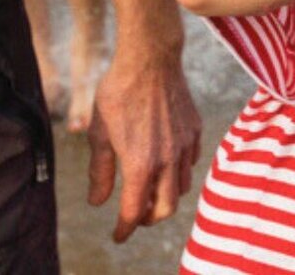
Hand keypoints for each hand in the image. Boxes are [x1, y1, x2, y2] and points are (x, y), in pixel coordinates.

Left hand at [86, 45, 200, 242]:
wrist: (151, 60)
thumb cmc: (118, 94)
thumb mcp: (99, 135)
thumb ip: (100, 172)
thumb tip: (99, 201)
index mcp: (141, 164)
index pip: (135, 211)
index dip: (125, 229)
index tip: (118, 235)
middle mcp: (168, 159)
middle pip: (166, 208)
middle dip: (149, 219)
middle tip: (136, 218)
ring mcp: (186, 145)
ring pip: (182, 187)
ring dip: (165, 197)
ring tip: (150, 193)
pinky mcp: (195, 130)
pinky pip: (191, 163)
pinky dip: (178, 173)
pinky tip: (165, 165)